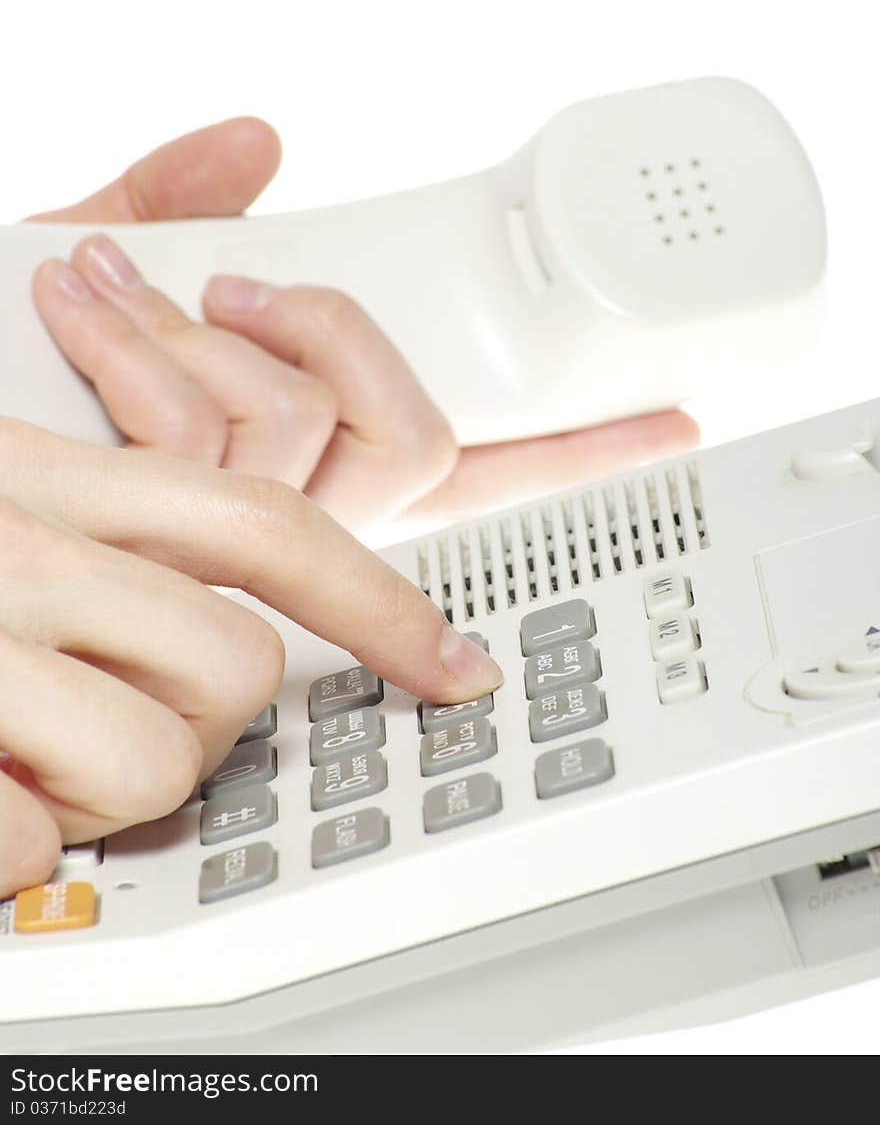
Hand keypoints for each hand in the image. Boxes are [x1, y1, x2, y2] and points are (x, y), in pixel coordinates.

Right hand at [0, 418, 502, 898]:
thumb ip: (105, 527)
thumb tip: (204, 597)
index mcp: (53, 479)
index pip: (264, 524)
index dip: (378, 601)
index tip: (455, 663)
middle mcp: (25, 540)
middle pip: (240, 663)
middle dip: (197, 722)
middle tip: (98, 718)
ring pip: (158, 761)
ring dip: (99, 789)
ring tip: (26, 756)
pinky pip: (39, 847)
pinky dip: (18, 849)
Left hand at [29, 119, 698, 532]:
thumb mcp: (96, 265)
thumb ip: (176, 206)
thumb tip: (258, 140)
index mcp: (311, 452)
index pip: (477, 462)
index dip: (578, 448)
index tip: (669, 420)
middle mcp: (292, 508)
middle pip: (410, 442)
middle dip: (330, 335)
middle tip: (245, 290)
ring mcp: (232, 532)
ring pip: (294, 434)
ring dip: (197, 335)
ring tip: (98, 282)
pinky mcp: (167, 534)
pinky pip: (212, 445)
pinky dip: (144, 347)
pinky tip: (78, 302)